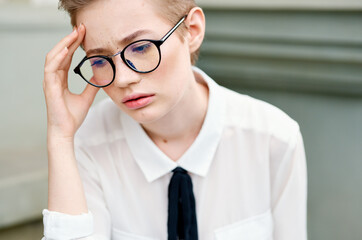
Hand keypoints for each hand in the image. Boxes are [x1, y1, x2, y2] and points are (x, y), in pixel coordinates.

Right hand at [43, 24, 98, 139]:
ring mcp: (50, 82)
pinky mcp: (49, 87)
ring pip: (54, 57)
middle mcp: (54, 78)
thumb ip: (91, 86)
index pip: (66, 57)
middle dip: (70, 39)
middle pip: (60, 53)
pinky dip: (58, 58)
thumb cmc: (73, 116)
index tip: (83, 34)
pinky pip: (51, 68)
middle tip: (81, 27)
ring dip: (64, 44)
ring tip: (75, 33)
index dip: (73, 45)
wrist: (66, 130)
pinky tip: (66, 50)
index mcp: (61, 79)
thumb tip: (100, 77)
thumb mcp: (87, 98)